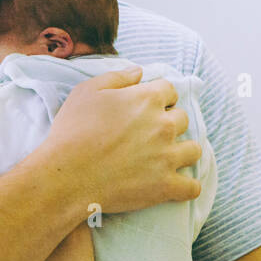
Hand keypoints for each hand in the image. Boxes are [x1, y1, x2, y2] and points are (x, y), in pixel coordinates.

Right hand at [33, 67, 201, 213]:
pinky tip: (175, 185)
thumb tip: (139, 72)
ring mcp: (167, 156)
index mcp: (147, 99)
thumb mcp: (86, 92)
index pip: (169, 90)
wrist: (66, 176)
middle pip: (183, 118)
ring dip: (183, 152)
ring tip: (166, 158)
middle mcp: (163, 125)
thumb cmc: (72, 131)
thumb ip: (116, 77)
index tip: (148, 108)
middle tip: (149, 135)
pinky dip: (186, 187)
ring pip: (194, 150)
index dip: (159, 98)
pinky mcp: (165, 186)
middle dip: (169, 123)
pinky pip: (192, 187)